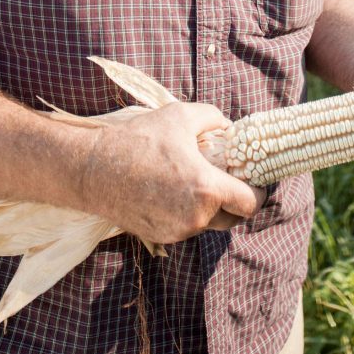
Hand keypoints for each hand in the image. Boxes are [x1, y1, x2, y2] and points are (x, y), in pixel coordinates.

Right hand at [81, 102, 265, 243]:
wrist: (95, 169)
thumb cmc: (140, 140)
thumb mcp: (181, 115)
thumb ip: (214, 118)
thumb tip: (230, 127)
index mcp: (206, 189)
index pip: (250, 203)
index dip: (259, 192)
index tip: (258, 181)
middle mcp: (196, 217)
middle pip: (233, 218)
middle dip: (236, 200)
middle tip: (230, 179)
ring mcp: (177, 231)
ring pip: (208, 222)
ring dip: (210, 206)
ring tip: (196, 180)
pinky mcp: (160, 237)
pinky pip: (186, 226)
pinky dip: (188, 212)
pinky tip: (173, 190)